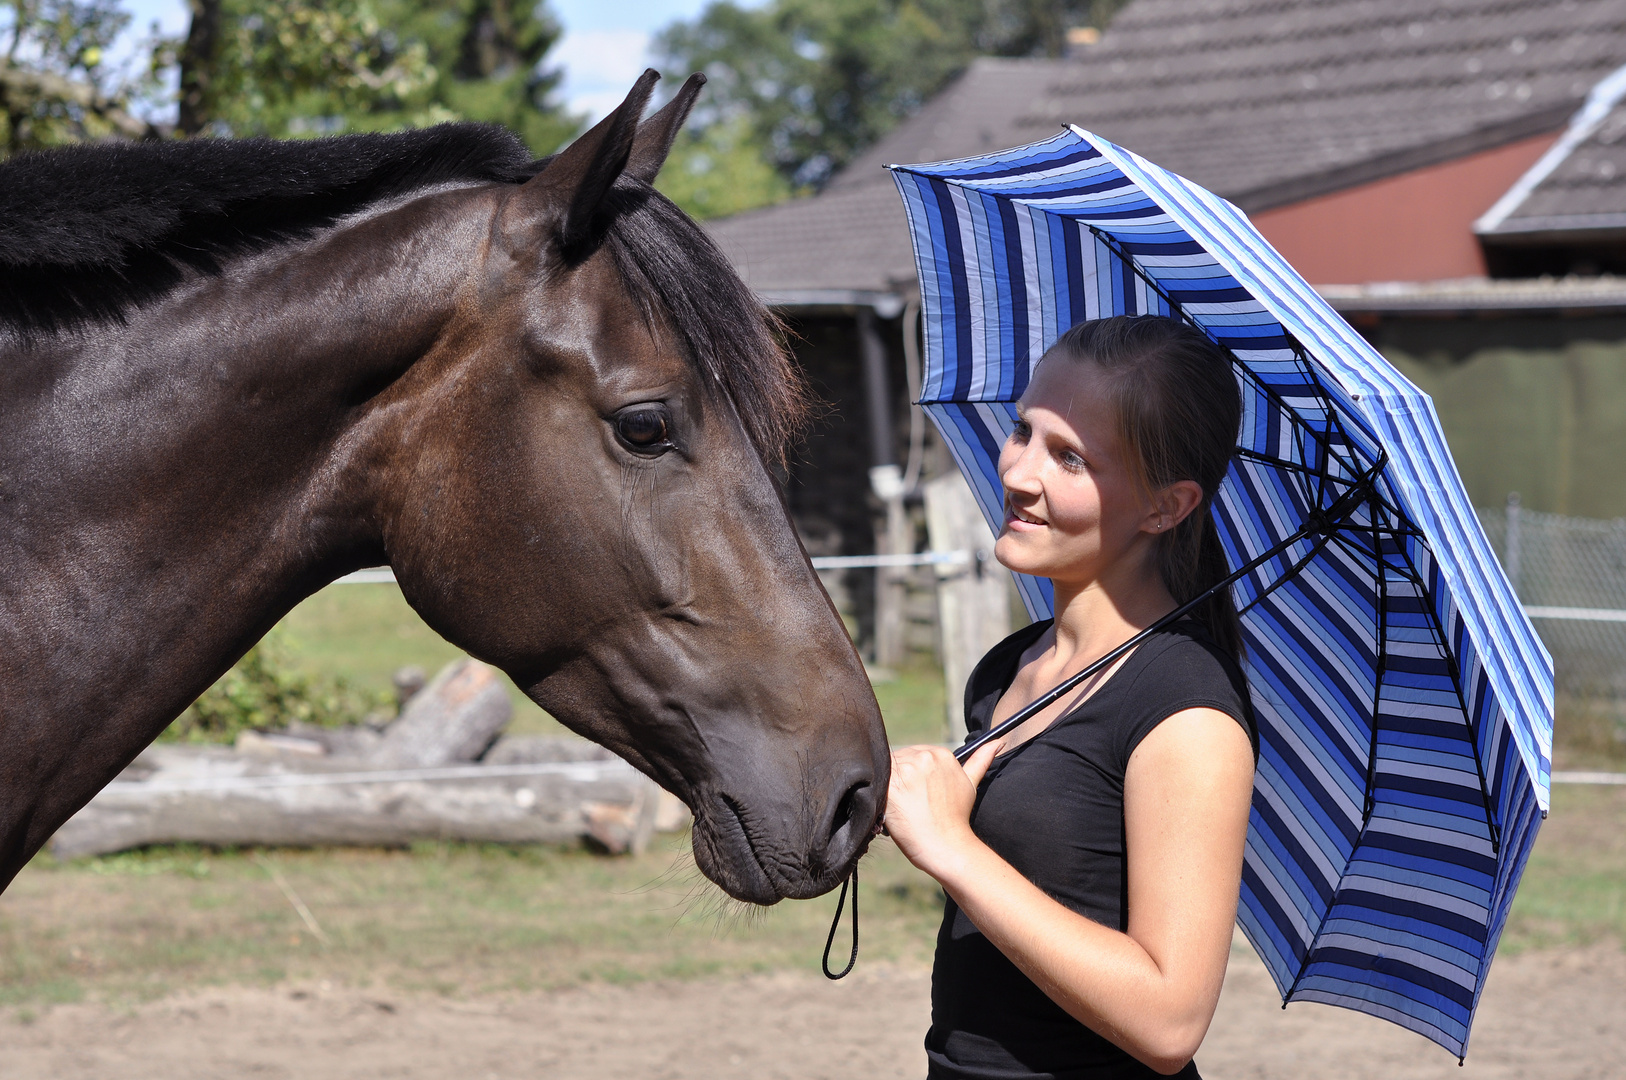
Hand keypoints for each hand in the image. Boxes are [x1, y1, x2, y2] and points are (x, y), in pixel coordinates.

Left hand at [881, 741, 997, 877]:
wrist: (947, 846)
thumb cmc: (957, 818)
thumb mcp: (971, 784)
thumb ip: (981, 760)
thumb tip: (998, 742)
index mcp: (941, 753)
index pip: (913, 754)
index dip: (910, 775)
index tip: (915, 793)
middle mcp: (923, 756)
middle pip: (898, 760)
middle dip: (898, 779)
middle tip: (909, 804)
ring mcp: (906, 770)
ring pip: (885, 771)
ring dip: (887, 787)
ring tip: (902, 809)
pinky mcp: (890, 787)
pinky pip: (875, 783)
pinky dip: (878, 795)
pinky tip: (889, 809)